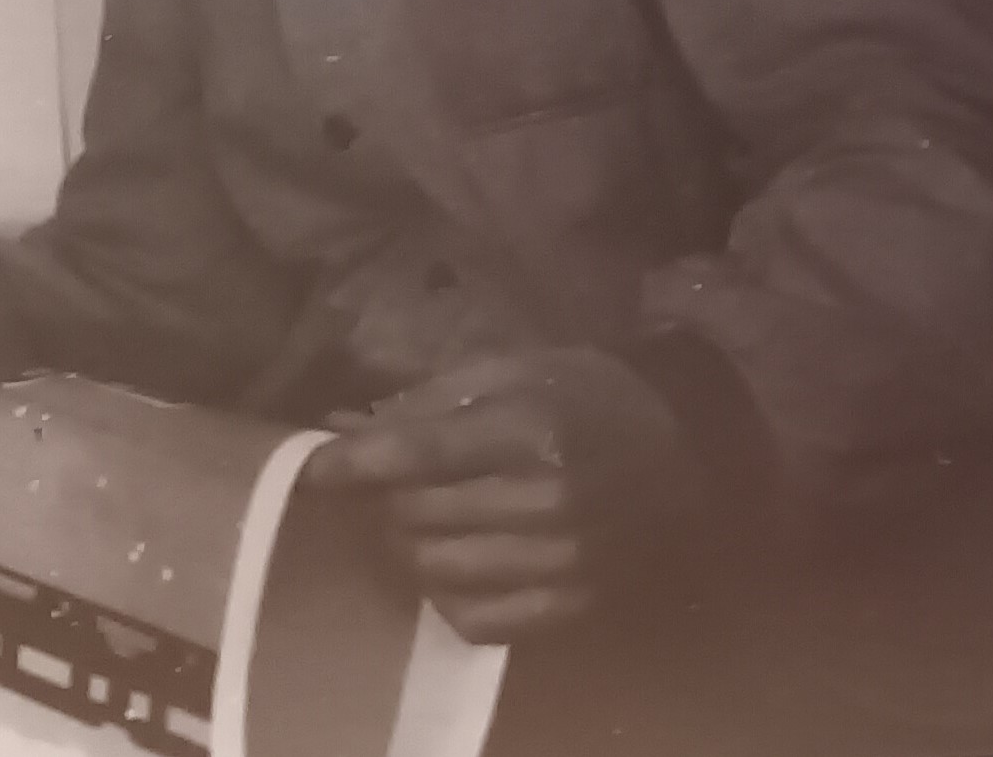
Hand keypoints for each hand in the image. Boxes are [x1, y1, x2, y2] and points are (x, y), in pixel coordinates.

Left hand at [305, 348, 699, 642]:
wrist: (681, 443)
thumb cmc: (580, 392)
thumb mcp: (506, 372)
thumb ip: (423, 403)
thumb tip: (340, 428)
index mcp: (530, 432)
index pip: (417, 455)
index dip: (352, 464)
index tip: (312, 468)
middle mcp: (548, 502)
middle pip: (418, 516)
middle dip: (380, 500)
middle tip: (378, 486)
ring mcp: (565, 562)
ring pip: (437, 572)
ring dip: (407, 547)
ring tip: (412, 521)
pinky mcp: (576, 604)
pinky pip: (479, 621)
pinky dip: (446, 596)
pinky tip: (449, 565)